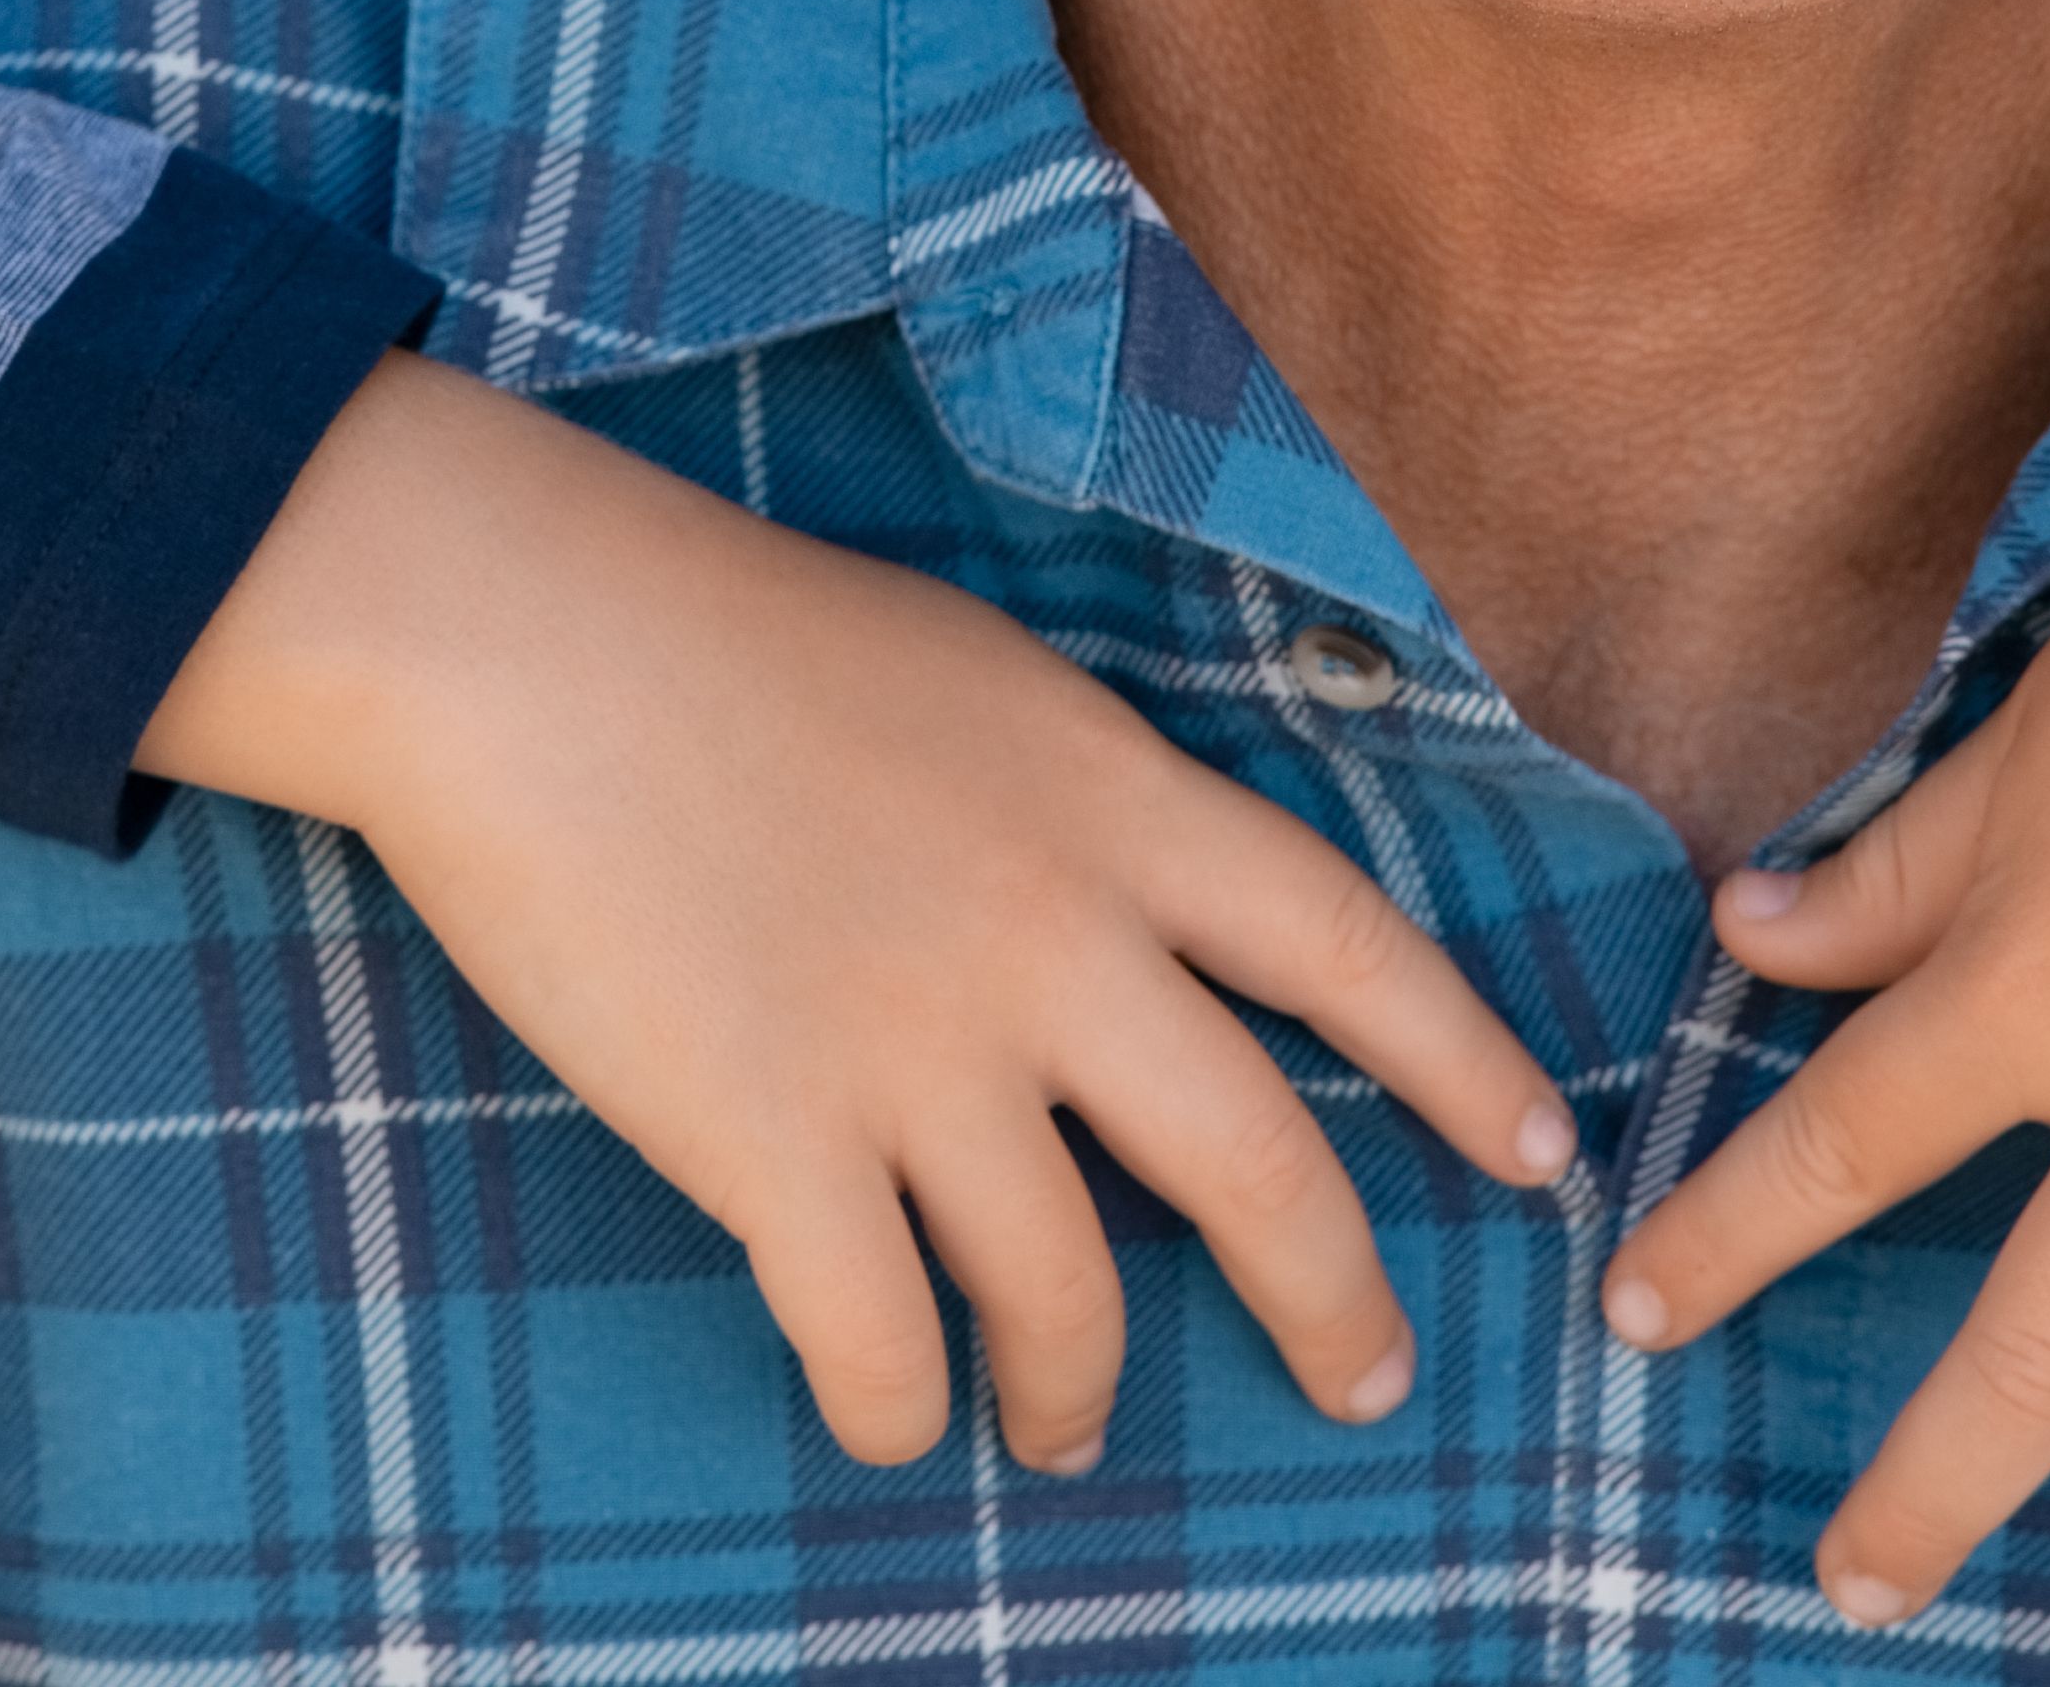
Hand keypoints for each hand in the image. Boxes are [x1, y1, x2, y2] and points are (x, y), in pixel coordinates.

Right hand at [144, 354, 1581, 1473]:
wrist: (511, 628)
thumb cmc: (711, 625)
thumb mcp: (966, 674)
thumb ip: (1075, 804)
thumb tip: (1129, 926)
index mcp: (1112, 799)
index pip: (1351, 947)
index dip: (1462, 1062)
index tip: (1538, 1154)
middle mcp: (1053, 937)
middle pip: (1263, 1166)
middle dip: (1335, 1302)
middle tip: (1363, 1379)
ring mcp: (915, 1050)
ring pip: (1069, 1296)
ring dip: (1076, 1389)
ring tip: (1055, 1425)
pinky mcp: (770, 1141)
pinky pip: (880, 1342)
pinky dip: (896, 1405)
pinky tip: (892, 1410)